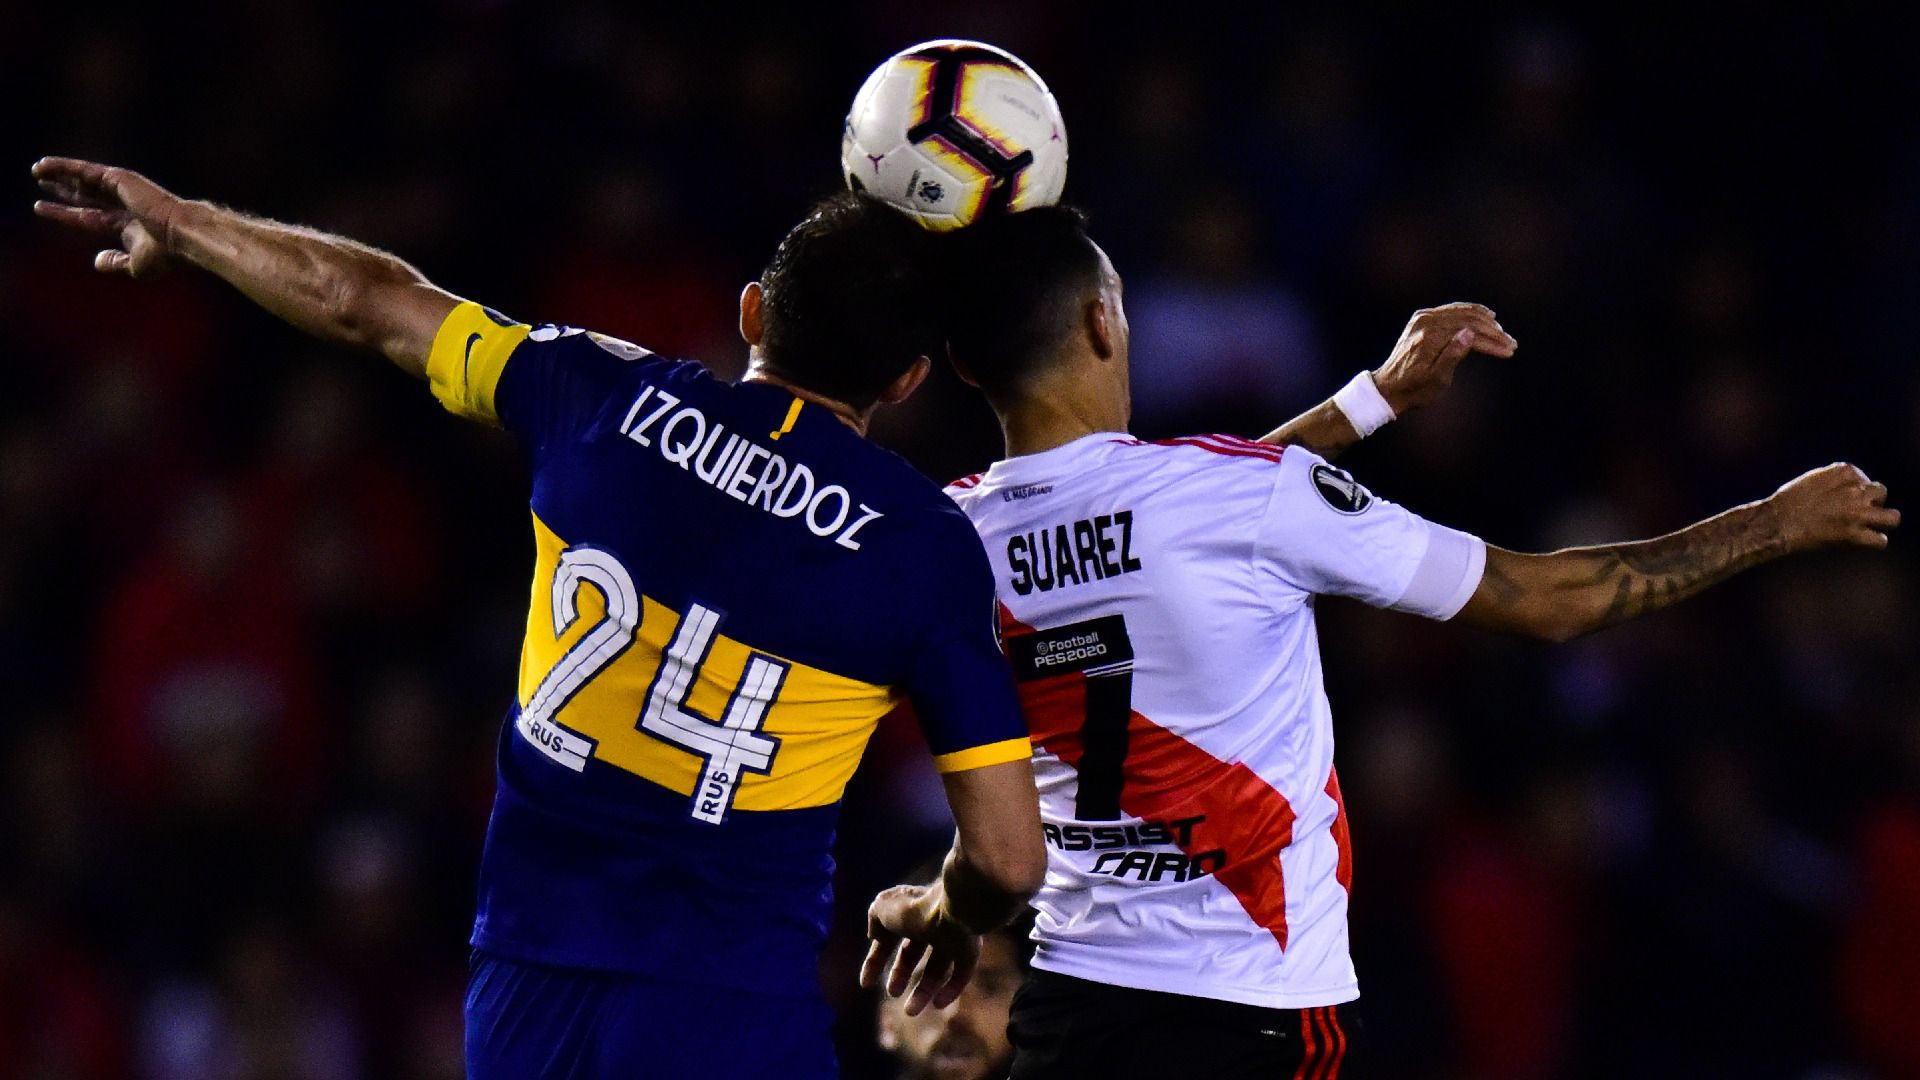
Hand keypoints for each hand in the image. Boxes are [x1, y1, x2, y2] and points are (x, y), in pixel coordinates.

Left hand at [32, 157, 184, 277]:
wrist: (182, 236)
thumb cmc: (166, 254)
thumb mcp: (135, 266)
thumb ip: (115, 263)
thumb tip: (96, 261)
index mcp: (127, 225)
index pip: (88, 217)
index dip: (64, 213)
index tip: (41, 208)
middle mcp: (123, 205)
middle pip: (85, 195)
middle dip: (64, 190)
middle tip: (43, 183)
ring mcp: (121, 190)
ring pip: (83, 180)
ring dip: (59, 174)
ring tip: (37, 170)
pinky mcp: (119, 178)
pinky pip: (85, 171)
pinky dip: (64, 167)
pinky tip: (45, 165)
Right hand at [859, 883, 980, 1015]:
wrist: (953, 908)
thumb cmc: (916, 908)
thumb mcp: (882, 909)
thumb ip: (875, 920)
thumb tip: (876, 936)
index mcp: (909, 911)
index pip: (890, 937)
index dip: (876, 959)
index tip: (865, 984)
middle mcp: (931, 923)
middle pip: (914, 952)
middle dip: (901, 974)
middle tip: (893, 993)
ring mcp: (953, 936)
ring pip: (937, 968)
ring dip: (923, 991)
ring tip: (910, 1012)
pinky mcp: (971, 949)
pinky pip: (961, 974)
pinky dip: (950, 991)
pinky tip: (938, 1004)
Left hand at [1373, 303, 1517, 413]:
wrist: (1388, 388)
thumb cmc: (1414, 389)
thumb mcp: (1436, 379)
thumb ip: (1453, 355)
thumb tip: (1470, 333)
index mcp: (1430, 337)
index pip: (1470, 333)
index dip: (1493, 342)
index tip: (1509, 351)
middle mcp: (1425, 322)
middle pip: (1468, 319)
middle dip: (1493, 331)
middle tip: (1511, 343)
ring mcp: (1422, 318)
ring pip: (1462, 312)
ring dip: (1485, 320)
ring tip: (1502, 331)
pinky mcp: (1421, 318)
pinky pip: (1451, 310)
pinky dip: (1469, 313)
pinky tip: (1485, 315)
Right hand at [1769, 463, 1898, 551]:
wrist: (1776, 522)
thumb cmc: (1787, 501)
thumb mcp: (1813, 478)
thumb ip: (1836, 481)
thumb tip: (1849, 490)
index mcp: (1846, 471)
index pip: (1864, 479)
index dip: (1856, 491)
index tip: (1841, 500)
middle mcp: (1856, 490)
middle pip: (1881, 493)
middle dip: (1872, 502)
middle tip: (1858, 512)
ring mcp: (1857, 513)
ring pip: (1892, 518)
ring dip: (1885, 521)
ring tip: (1875, 526)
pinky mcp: (1853, 534)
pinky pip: (1880, 541)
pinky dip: (1874, 542)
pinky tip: (1864, 541)